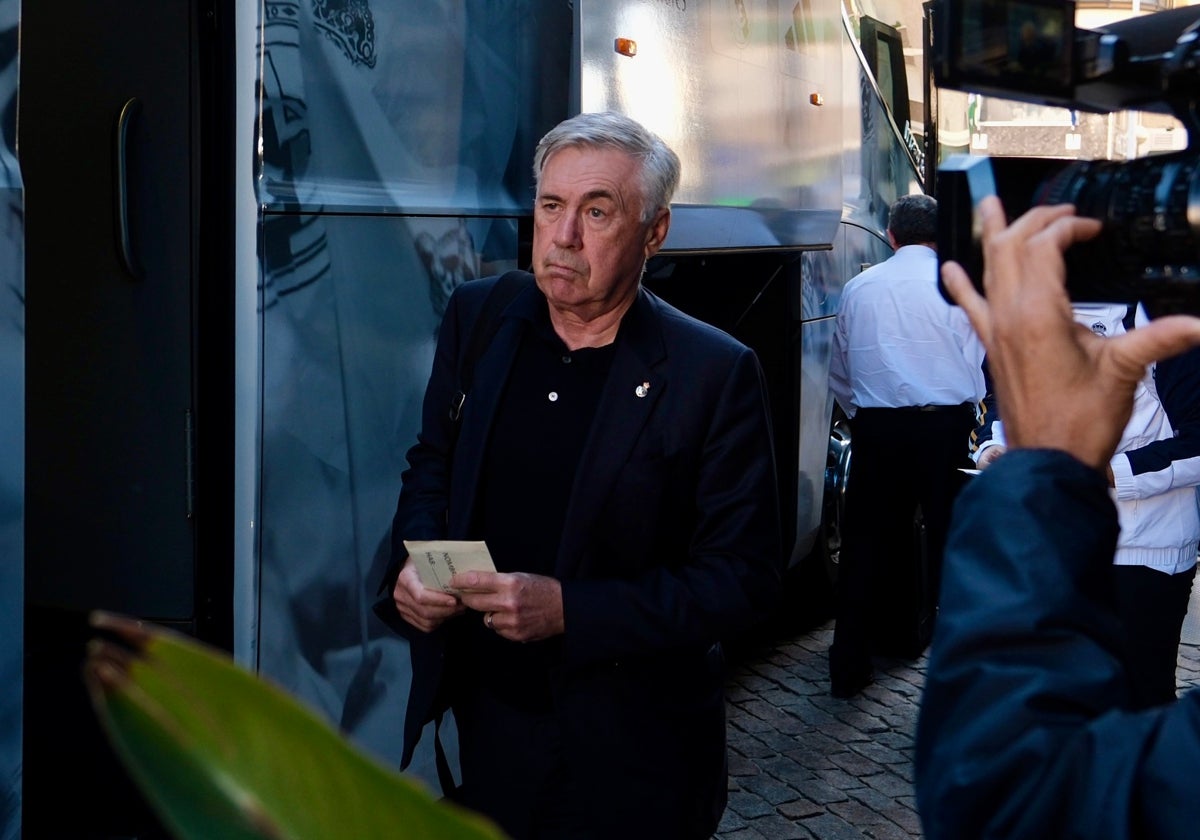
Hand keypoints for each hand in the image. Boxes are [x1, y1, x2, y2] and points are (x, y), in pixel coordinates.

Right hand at [392, 555, 464, 632]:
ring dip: (445, 617)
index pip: (420, 596)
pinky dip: (439, 622)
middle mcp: (400, 595)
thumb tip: (462, 573)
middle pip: (424, 611)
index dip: (438, 600)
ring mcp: (402, 607)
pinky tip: (449, 614)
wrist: (406, 570)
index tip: (454, 599)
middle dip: (446, 610)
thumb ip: (440, 565)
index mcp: (405, 578)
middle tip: (462, 605)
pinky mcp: (406, 616)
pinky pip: (424, 626)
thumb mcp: (428, 558)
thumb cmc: (421, 562)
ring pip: (426, 621)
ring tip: (458, 609)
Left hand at [451, 570, 564, 642]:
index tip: (454, 581)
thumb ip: (500, 581)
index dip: (461, 580)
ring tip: (501, 607)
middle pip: (475, 602)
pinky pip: (498, 629)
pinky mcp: (515, 634)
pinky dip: (501, 624)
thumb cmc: (543, 589)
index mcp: (511, 583)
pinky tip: (512, 618)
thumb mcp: (521, 577)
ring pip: (486, 618)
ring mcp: (512, 620)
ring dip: (489, 613)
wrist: (564, 609)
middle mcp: (509, 602)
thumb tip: (476, 583)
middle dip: (467, 598)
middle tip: (465, 595)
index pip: (478, 580)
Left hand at [941, 197, 1199, 471]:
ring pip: (987, 269)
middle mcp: (1009, 316)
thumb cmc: (1081, 420)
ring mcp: (995, 331)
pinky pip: (970, 306)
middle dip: (1035, 221)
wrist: (1048, 459)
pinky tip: (949, 269)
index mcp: (1039, 313)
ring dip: (992, 235)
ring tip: (988, 204)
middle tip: (1060, 209)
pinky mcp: (991, 348)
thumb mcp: (1123, 371)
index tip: (1093, 228)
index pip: (1044, 247)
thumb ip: (1160, 338)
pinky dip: (961, 284)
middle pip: (1012, 248)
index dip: (1068, 228)